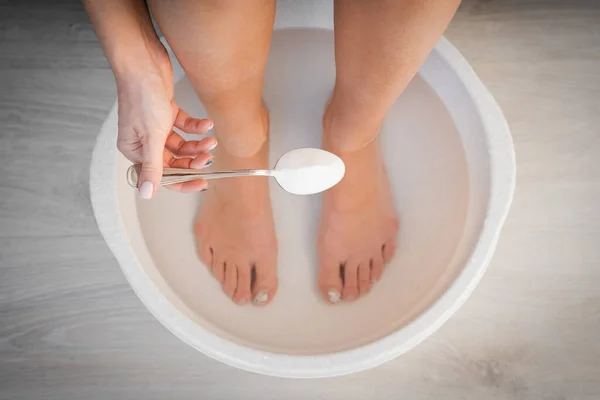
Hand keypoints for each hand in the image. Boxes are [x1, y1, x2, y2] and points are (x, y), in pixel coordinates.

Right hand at [115, 43, 214, 197]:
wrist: (143, 61)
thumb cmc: (141, 95)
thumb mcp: (151, 137)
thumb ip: (152, 167)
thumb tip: (146, 194)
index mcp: (134, 150)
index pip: (160, 175)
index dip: (182, 181)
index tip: (200, 183)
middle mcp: (143, 140)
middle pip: (174, 160)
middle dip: (192, 160)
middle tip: (208, 158)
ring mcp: (155, 127)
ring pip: (181, 145)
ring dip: (198, 144)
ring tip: (210, 140)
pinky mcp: (166, 112)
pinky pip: (185, 127)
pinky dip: (196, 127)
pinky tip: (206, 124)